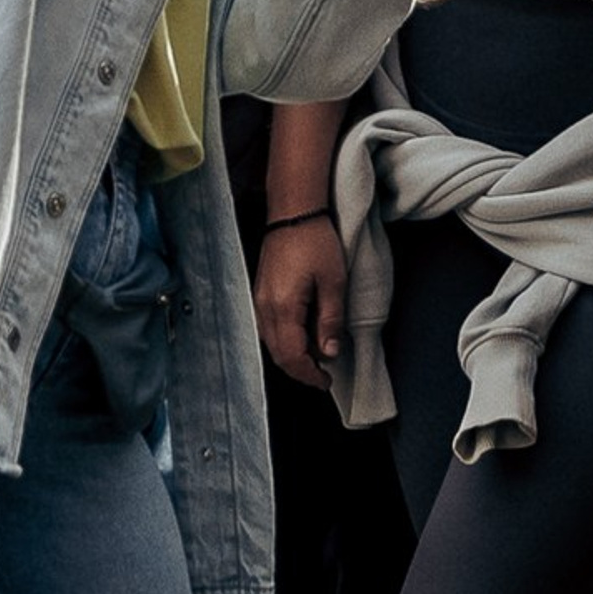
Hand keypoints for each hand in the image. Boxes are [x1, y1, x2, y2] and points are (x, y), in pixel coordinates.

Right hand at [256, 215, 347, 386]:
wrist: (293, 212)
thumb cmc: (315, 242)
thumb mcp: (333, 282)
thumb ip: (330, 320)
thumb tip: (329, 353)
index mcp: (283, 307)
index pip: (292, 356)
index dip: (309, 374)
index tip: (327, 381)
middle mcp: (265, 308)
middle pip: (278, 355)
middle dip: (300, 370)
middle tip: (323, 375)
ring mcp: (259, 301)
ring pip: (272, 343)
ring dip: (293, 356)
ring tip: (317, 357)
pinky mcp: (260, 293)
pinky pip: (269, 328)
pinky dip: (285, 340)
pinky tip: (303, 335)